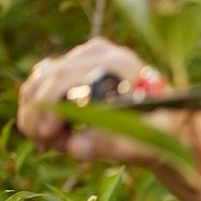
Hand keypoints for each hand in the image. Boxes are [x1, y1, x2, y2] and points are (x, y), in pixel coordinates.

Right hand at [18, 37, 157, 159]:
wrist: (165, 125)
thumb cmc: (160, 134)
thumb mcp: (144, 144)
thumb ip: (112, 145)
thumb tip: (75, 147)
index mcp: (119, 64)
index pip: (68, 77)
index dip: (49, 107)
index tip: (48, 138)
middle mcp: (99, 53)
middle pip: (49, 79)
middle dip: (40, 118)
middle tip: (48, 147)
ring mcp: (82, 57)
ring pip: (38, 82)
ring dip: (35, 117)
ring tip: (53, 145)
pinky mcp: (72, 67)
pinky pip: (38, 86)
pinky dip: (36, 112)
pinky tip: (50, 136)